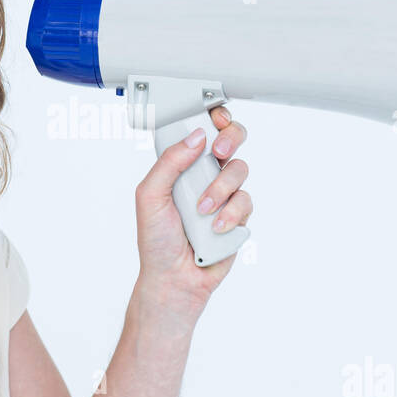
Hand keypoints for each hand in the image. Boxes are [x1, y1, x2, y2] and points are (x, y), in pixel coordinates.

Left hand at [134, 105, 251, 313]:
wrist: (174, 278)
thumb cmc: (157, 240)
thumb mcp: (150, 196)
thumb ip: (169, 163)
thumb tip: (196, 137)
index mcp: (182, 166)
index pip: (202, 132)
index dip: (214, 119)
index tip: (216, 117)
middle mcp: (205, 176)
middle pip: (232, 140)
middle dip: (230, 138)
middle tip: (219, 152)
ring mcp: (224, 195)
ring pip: (240, 171)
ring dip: (221, 189)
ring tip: (203, 210)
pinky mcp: (238, 216)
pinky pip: (246, 201)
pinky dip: (231, 214)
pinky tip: (216, 228)